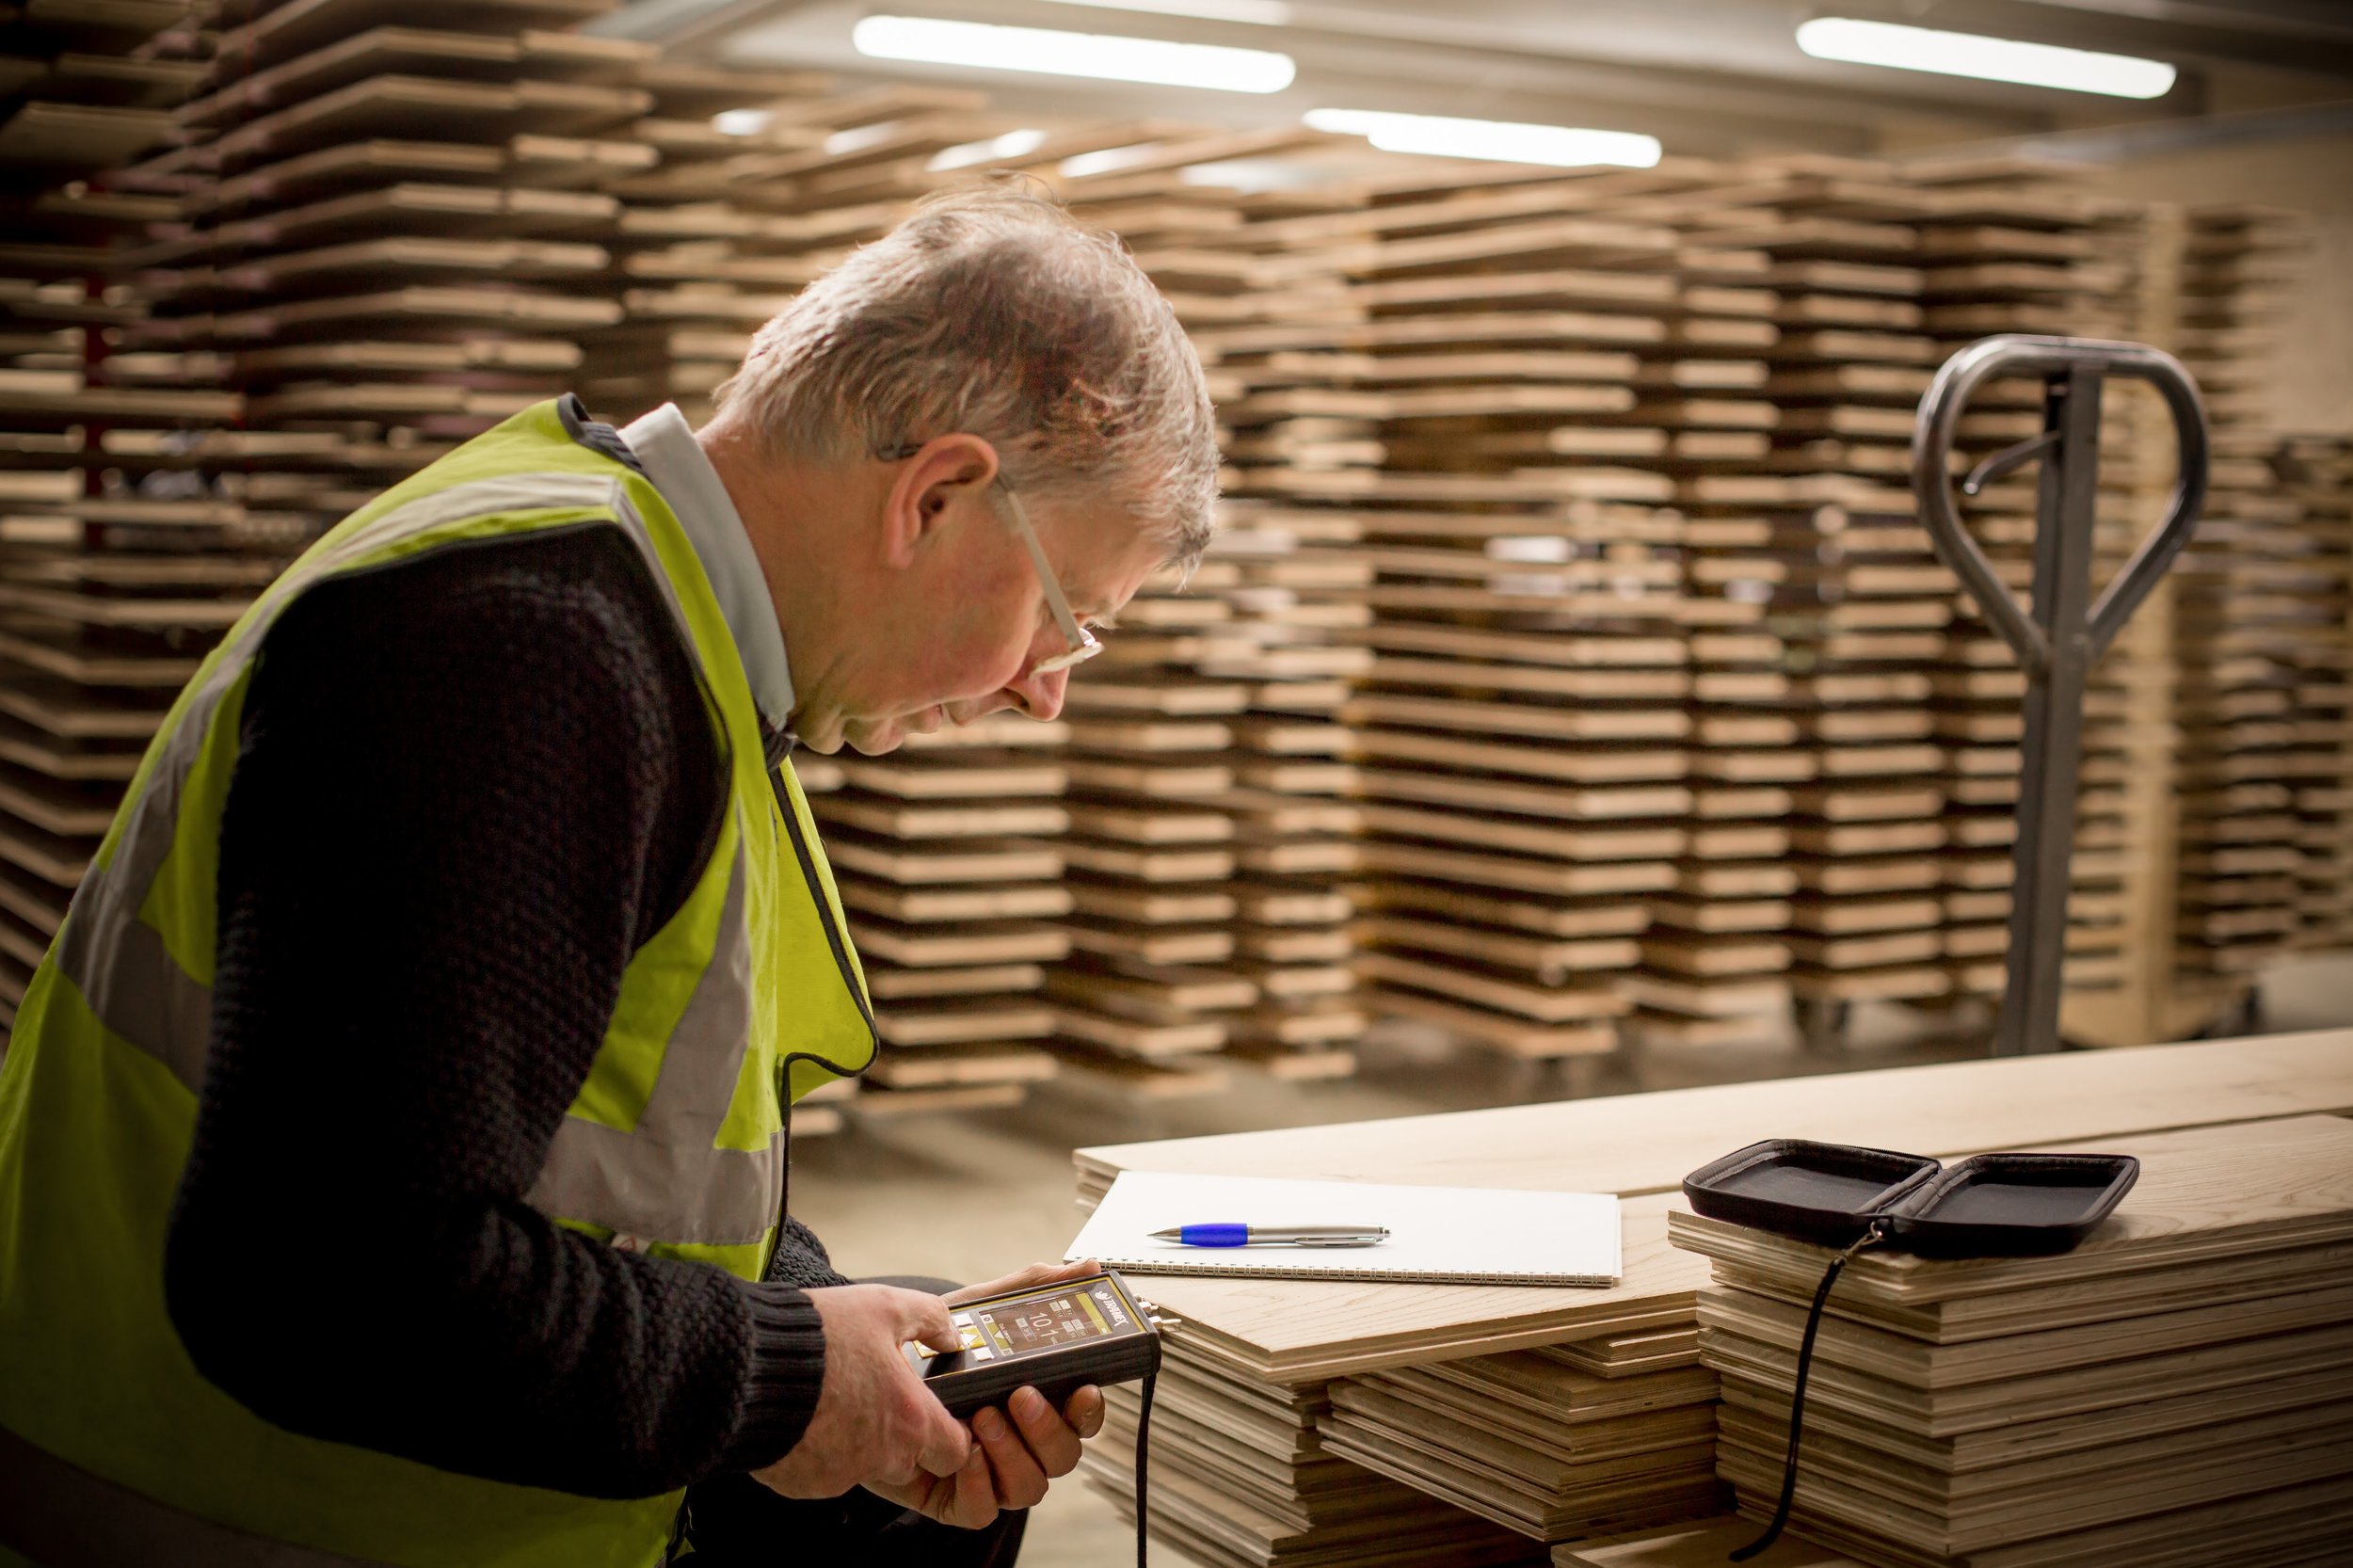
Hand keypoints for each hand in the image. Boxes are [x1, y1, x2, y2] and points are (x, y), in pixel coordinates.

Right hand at [751, 1284, 970, 1500]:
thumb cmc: (820, 1336)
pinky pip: (825, 1473)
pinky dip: (822, 1451)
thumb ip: (930, 1319)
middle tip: (876, 1397)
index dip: (951, 1434)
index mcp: (911, 1420)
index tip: (935, 1412)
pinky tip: (808, 1416)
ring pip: (866, 1467)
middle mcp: (882, 1457)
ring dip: (860, 1444)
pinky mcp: (804, 1484)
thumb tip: (951, 1338)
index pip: (956, 1453)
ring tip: (836, 1400)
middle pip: (910, 1462)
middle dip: (900, 1436)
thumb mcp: (885, 1307)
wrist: (746, 1367)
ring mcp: (841, 1476)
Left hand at [865, 1260, 1110, 1527]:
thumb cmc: (935, 1344)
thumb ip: (1032, 1287)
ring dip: (1012, 1455)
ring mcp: (989, 1472)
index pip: (1081, 1418)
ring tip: (982, 1417)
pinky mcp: (950, 1496)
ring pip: (1029, 1488)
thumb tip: (1087, 1266)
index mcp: (1038, 1401)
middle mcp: (1020, 1443)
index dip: (1090, 1410)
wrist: (868, 1366)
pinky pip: (982, 1511)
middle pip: (1063, 1458)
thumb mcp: (982, 1309)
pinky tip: (963, 1452)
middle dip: (1048, 1429)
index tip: (1082, 1389)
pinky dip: (979, 1486)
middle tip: (1020, 1396)